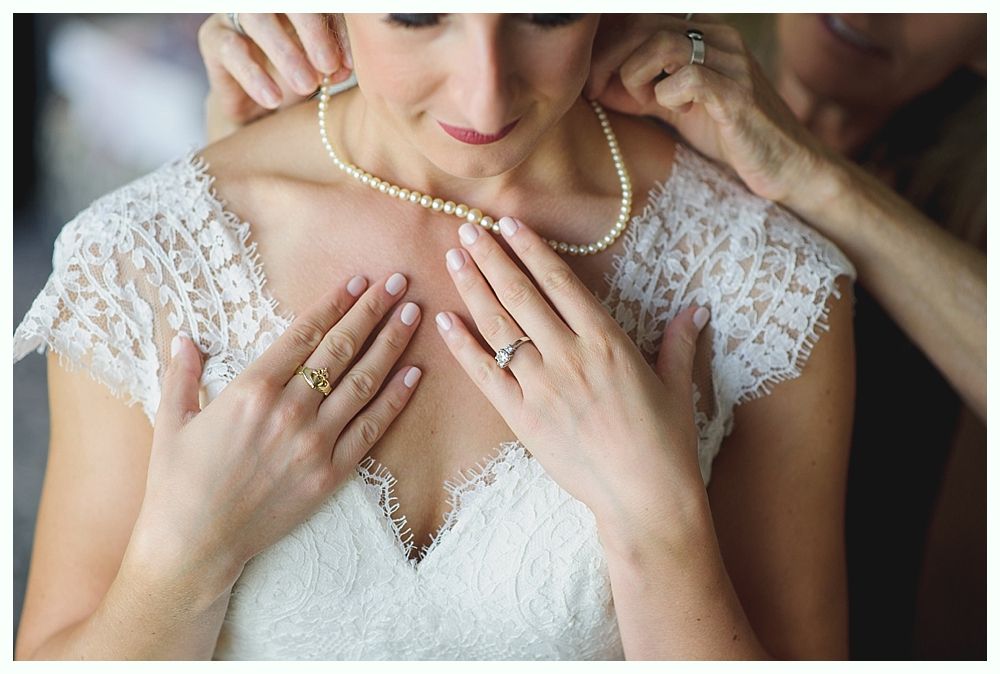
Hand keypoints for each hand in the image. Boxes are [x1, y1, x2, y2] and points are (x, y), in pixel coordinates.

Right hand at [130, 272, 421, 593]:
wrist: (195, 545)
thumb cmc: (177, 482)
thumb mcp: (171, 420)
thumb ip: (182, 373)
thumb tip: (184, 337)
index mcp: (251, 390)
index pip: (304, 334)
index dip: (334, 302)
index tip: (358, 280)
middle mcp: (289, 410)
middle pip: (341, 349)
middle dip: (372, 311)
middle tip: (398, 282)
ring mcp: (315, 442)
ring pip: (363, 383)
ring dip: (392, 345)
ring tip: (413, 315)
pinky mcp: (331, 473)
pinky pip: (372, 429)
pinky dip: (396, 399)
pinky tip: (415, 374)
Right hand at [197, 13, 351, 126]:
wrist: (254, 110)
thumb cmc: (294, 83)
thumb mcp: (319, 74)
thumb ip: (333, 65)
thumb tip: (343, 68)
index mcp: (298, 7)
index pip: (320, 6)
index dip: (336, 31)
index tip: (350, 64)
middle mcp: (267, 4)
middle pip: (289, 3)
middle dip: (312, 32)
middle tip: (329, 66)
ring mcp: (237, 15)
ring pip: (258, 19)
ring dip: (285, 53)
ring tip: (306, 86)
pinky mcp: (212, 38)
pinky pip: (232, 50)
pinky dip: (255, 76)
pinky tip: (273, 99)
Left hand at [436, 216, 708, 537]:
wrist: (644, 498)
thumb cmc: (666, 443)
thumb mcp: (676, 386)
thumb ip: (679, 342)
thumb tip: (698, 308)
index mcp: (607, 341)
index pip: (560, 282)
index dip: (531, 249)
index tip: (509, 224)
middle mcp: (570, 356)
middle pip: (521, 294)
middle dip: (491, 257)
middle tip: (467, 229)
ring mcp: (542, 386)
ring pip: (498, 326)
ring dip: (473, 288)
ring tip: (454, 257)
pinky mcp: (521, 417)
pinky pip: (484, 374)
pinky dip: (462, 345)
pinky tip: (444, 319)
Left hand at [586, 14, 826, 203]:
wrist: (784, 165)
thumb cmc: (728, 135)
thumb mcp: (674, 108)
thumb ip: (640, 91)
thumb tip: (595, 85)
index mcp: (703, 33)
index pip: (640, 17)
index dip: (607, 44)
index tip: (592, 80)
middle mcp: (719, 38)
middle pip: (644, 24)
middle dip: (608, 59)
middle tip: (598, 93)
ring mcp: (731, 63)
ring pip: (662, 44)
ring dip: (634, 75)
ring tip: (639, 102)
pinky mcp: (738, 95)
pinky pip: (688, 78)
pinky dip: (665, 96)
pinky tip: (674, 111)